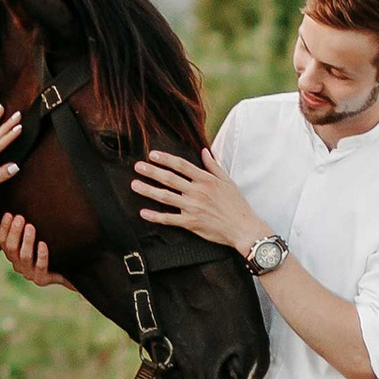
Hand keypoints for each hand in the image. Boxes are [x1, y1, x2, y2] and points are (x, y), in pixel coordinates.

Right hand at [0, 210, 60, 287]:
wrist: (68, 268)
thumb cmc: (47, 249)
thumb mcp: (29, 238)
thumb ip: (12, 229)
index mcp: (12, 254)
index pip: (2, 241)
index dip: (4, 228)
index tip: (9, 214)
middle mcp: (18, 265)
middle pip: (11, 248)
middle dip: (15, 232)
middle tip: (20, 217)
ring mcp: (29, 273)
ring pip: (24, 257)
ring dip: (26, 241)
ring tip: (31, 226)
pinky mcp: (42, 279)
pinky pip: (40, 267)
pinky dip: (41, 255)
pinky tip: (43, 244)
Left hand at [130, 146, 259, 251]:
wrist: (243, 228)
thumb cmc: (237, 205)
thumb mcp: (228, 181)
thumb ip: (213, 166)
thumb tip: (204, 151)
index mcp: (206, 180)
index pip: (181, 165)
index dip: (165, 159)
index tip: (152, 155)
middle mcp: (197, 192)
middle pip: (169, 179)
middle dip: (151, 171)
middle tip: (137, 166)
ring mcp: (193, 208)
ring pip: (165, 197)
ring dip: (148, 190)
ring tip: (135, 184)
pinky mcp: (191, 223)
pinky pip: (169, 219)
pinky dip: (155, 216)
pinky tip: (143, 212)